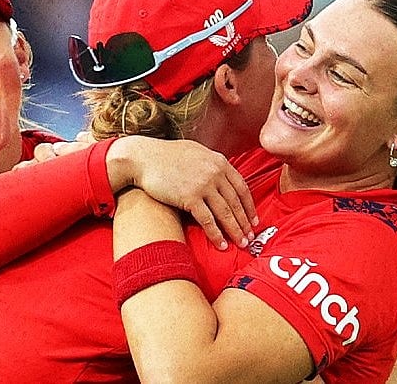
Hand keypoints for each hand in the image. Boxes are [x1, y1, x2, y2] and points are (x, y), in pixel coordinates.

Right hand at [107, 136, 257, 250]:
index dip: (249, 206)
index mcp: (219, 161)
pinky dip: (216, 234)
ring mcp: (203, 185)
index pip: (242, 187)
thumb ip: (212, 164)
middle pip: (236, 202)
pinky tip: (222, 244)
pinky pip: (208, 220)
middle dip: (245, 223)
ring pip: (226, 213)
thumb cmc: (166, 156)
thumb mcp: (196, 152)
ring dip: (235, 231)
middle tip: (251, 237)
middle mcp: (215, 172)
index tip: (254, 219)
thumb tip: (221, 175)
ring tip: (241, 244)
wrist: (143, 158)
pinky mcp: (190, 197)